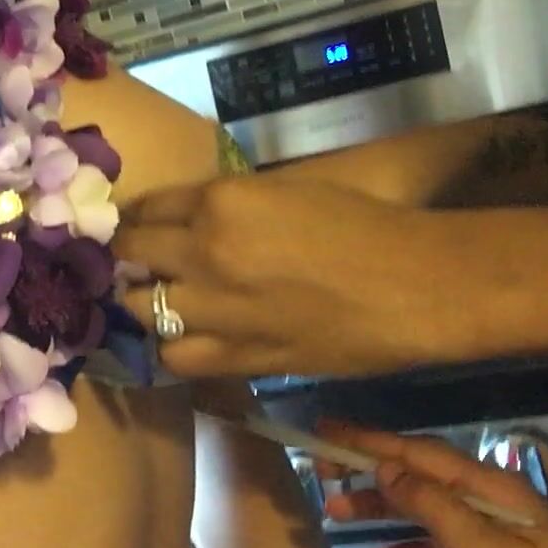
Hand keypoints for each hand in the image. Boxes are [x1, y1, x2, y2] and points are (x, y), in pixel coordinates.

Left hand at [112, 176, 489, 377]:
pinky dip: (174, 347)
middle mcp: (204, 253)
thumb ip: (230, 203)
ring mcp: (216, 310)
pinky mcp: (236, 356)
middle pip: (132, 253)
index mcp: (221, 201)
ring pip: (142, 309)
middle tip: (141, 260)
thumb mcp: (286, 190)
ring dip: (147, 302)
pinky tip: (190, 338)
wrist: (416, 286)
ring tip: (164, 301)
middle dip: (131, 255)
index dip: (138, 215)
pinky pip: (176, 356)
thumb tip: (192, 218)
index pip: (149, 205)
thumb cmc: (365, 223)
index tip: (136, 223)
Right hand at [316, 421, 547, 547]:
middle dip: (368, 472)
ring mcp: (492, 537)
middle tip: (320, 470)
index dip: (371, 438)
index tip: (325, 429)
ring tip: (335, 514)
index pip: (421, 452)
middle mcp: (491, 504)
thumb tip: (386, 467)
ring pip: (424, 511)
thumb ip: (435, 507)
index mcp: (493, 489)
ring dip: (379, 510)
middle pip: (419, 476)